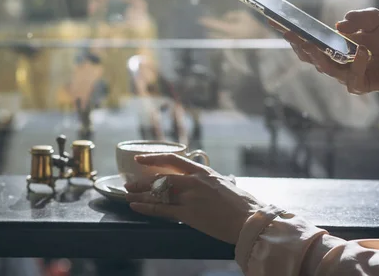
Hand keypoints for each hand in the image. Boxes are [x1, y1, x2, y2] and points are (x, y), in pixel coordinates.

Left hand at [125, 154, 264, 243]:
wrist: (251, 220)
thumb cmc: (243, 205)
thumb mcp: (226, 185)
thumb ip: (212, 182)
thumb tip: (210, 182)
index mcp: (203, 172)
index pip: (173, 159)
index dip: (154, 158)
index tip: (140, 159)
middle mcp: (194, 181)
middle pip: (161, 177)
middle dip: (143, 180)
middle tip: (129, 183)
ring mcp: (190, 197)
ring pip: (158, 192)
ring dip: (140, 193)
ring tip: (128, 194)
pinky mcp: (189, 214)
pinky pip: (162, 209)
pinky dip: (146, 207)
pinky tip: (135, 205)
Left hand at [199, 10, 271, 38]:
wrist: (265, 41)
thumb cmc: (255, 26)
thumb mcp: (244, 15)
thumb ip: (233, 15)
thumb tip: (225, 18)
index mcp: (230, 29)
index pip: (216, 25)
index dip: (208, 22)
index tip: (199, 20)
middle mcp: (228, 38)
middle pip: (216, 35)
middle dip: (210, 32)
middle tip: (204, 30)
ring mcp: (232, 44)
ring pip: (220, 40)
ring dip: (215, 37)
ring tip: (209, 35)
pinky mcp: (236, 47)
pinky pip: (226, 43)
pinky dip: (222, 40)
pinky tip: (220, 39)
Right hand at [278, 9, 378, 94]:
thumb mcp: (375, 19)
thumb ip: (359, 16)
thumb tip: (339, 25)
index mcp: (333, 46)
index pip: (307, 40)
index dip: (291, 32)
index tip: (275, 21)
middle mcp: (335, 62)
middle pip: (308, 56)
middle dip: (297, 44)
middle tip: (288, 32)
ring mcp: (345, 75)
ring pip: (324, 67)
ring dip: (316, 55)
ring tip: (310, 43)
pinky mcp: (359, 84)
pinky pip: (352, 76)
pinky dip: (357, 63)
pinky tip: (362, 51)